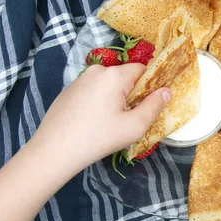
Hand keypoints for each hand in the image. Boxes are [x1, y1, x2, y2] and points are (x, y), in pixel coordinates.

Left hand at [31, 64, 170, 175]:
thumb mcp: (134, 126)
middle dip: (132, 94)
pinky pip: (94, 90)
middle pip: (125, 77)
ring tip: (111, 123)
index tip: (150, 105)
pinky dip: (100, 102)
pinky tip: (94, 122)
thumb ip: (154, 106)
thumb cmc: (99, 137)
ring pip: (109, 85)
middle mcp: (97, 70)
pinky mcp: (69, 90)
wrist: (54, 150)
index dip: (151, 86)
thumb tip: (166, 91)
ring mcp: (80, 79)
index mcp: (114, 75)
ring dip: (116, 99)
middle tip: (130, 119)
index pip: (143, 70)